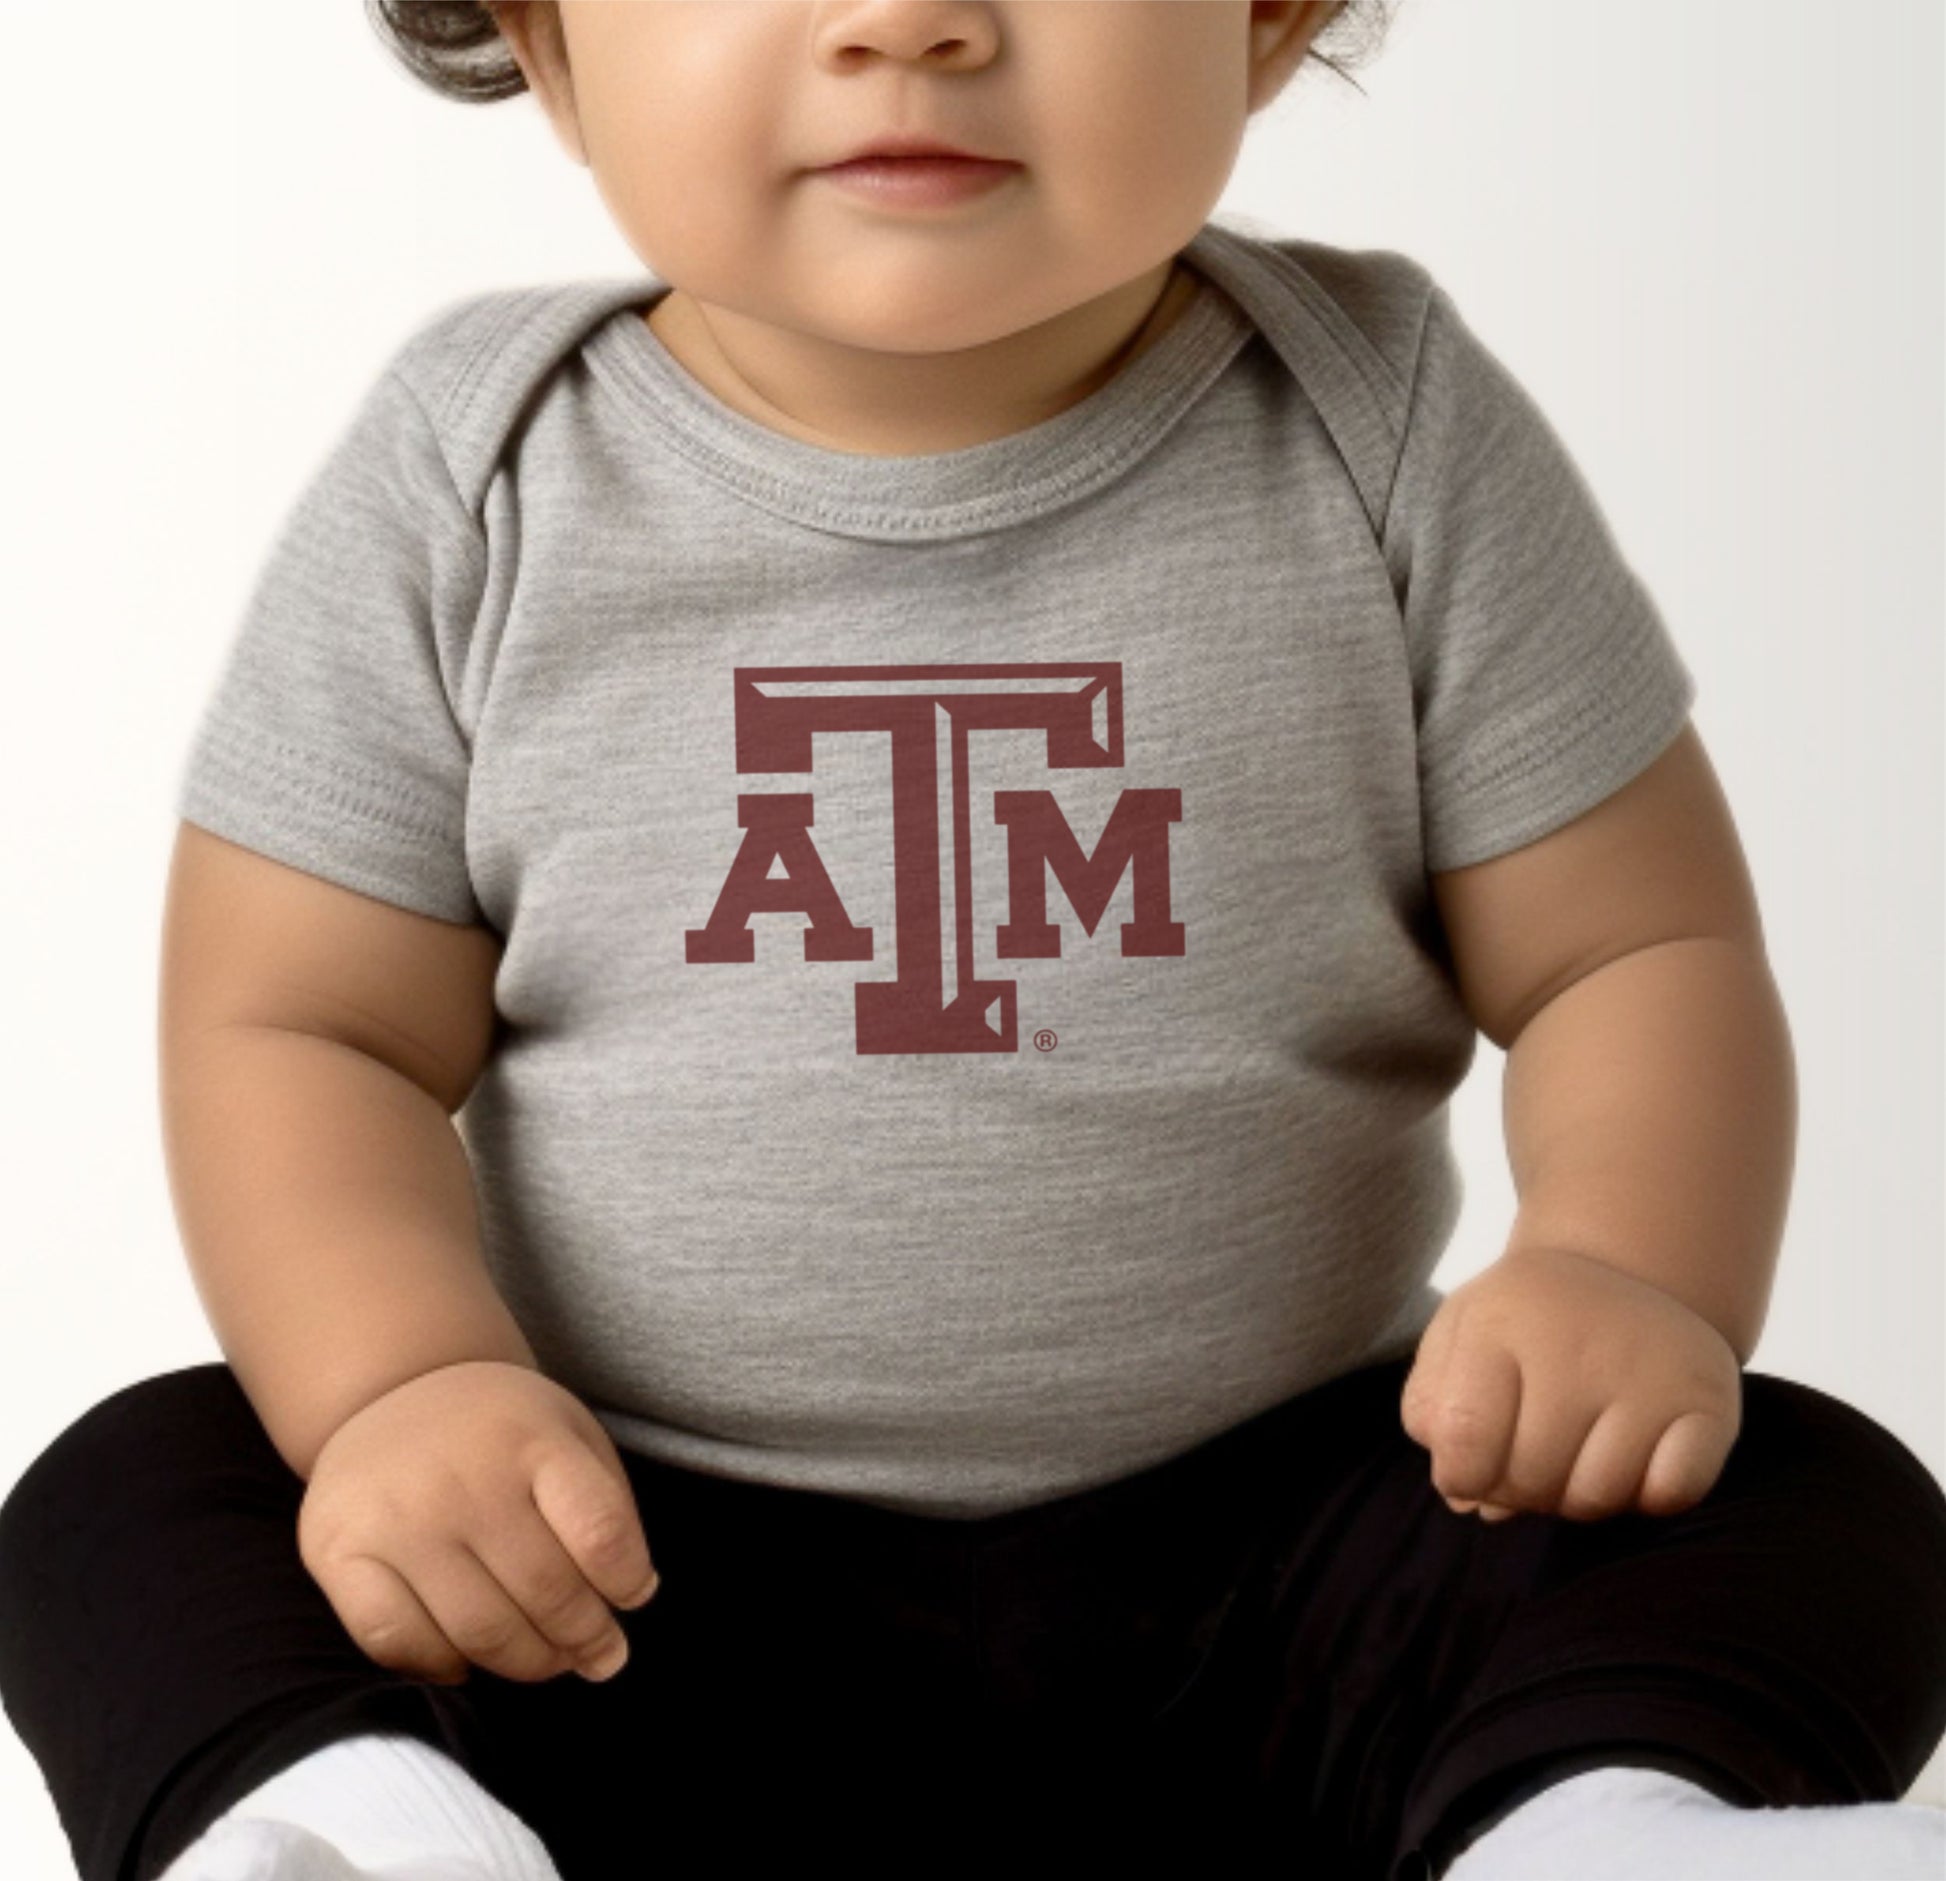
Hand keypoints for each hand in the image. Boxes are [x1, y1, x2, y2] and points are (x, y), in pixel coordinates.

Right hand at [297, 1359, 660, 1686]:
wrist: (394, 1388)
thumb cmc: (502, 1430)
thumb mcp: (568, 1434)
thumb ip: (606, 1507)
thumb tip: (632, 1598)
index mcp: (532, 1439)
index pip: (601, 1532)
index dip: (627, 1581)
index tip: (634, 1597)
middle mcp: (463, 1476)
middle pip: (545, 1592)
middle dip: (585, 1639)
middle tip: (600, 1655)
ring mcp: (397, 1517)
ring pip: (478, 1631)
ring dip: (526, 1663)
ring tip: (548, 1661)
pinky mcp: (338, 1551)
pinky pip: (395, 1642)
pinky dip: (440, 1667)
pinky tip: (467, 1660)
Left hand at [1399, 1244, 1741, 1523]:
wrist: (1628, 1272)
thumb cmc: (1527, 1323)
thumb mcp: (1459, 1337)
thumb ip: (1435, 1413)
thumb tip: (1466, 1499)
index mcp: (1501, 1321)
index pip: (1463, 1439)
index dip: (1460, 1475)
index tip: (1469, 1466)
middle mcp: (1578, 1343)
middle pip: (1530, 1477)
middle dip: (1519, 1490)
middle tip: (1530, 1456)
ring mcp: (1651, 1372)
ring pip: (1597, 1497)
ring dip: (1579, 1497)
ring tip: (1577, 1451)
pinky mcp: (1710, 1403)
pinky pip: (1671, 1495)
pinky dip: (1649, 1495)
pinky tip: (1636, 1454)